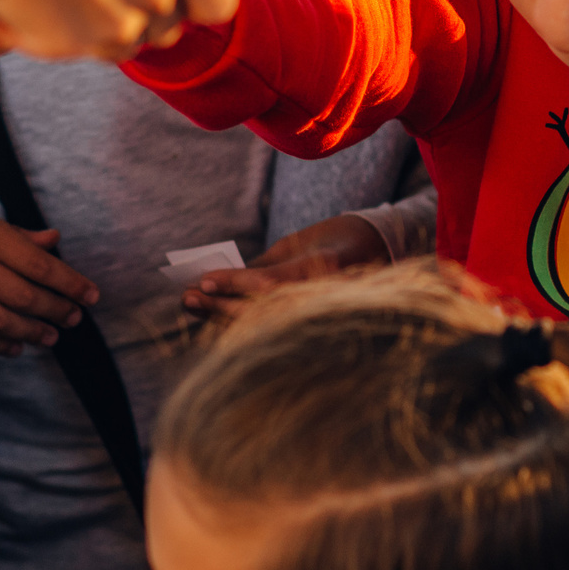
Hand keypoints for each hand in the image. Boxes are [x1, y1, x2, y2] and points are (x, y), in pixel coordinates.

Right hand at [0, 0, 239, 62]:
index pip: (219, 3)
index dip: (199, 1)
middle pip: (168, 26)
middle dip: (144, 10)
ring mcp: (115, 25)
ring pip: (125, 45)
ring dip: (105, 27)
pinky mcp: (71, 45)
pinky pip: (83, 51)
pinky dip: (66, 37)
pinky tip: (47, 8)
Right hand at [0, 174, 97, 355]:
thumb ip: (12, 233)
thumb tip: (53, 242)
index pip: (37, 264)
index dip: (69, 283)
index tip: (90, 296)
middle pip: (23, 295)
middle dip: (56, 310)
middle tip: (74, 319)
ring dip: (31, 332)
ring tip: (51, 337)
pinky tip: (14, 347)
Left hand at [179, 213, 388, 321]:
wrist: (380, 252)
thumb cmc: (336, 241)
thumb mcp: (300, 245)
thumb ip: (266, 266)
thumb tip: (220, 279)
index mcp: (326, 268)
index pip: (270, 283)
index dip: (234, 283)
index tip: (203, 279)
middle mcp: (326, 295)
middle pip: (262, 309)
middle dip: (221, 305)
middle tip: (188, 296)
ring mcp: (325, 313)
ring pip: (264, 324)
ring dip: (224, 316)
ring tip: (194, 304)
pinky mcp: (319, 324)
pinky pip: (274, 328)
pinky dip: (241, 324)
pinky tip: (216, 315)